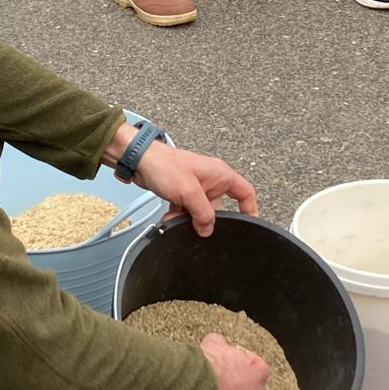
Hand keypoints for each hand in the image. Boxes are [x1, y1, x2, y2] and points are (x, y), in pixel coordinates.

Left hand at [112, 134, 257, 236]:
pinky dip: (179, 216)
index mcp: (220, 174)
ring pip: (200, 212)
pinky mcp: (182, 192)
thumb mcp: (189, 192)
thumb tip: (208, 229)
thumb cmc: (163, 164)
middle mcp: (211, 180)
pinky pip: (187, 210)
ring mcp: (196, 187)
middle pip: (220, 208)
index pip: (246, 193)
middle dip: (208, 219)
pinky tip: (169, 219)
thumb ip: (202, 213)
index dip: (250, 210)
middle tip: (200, 227)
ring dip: (189, 219)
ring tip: (177, 219)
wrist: (138, 159)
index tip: (248, 226)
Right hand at [200, 332, 270, 389]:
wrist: (195, 387)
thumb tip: (218, 343)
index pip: (258, 366)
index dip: (243, 363)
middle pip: (251, 389)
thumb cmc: (210, 364)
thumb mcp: (214, 342)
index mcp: (259, 372)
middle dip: (239, 385)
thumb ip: (222, 344)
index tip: (232, 362)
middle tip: (223, 379)